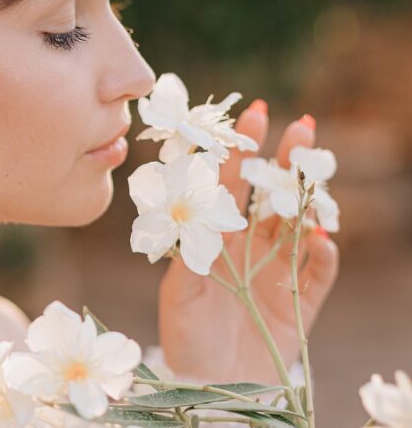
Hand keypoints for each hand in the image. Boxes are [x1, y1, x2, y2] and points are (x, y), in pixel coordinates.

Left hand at [157, 101, 339, 384]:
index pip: (232, 187)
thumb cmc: (186, 338)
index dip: (243, 152)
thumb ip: (187, 257)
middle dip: (287, 162)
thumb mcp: (177, 295)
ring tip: (317, 171)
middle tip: (303, 125)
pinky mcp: (301, 302)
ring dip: (311, 199)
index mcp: (217, 239)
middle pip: (273, 197)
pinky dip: (324, 256)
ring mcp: (277, 273)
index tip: (255, 113)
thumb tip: (196, 216)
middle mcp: (249, 249)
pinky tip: (321, 239)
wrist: (211, 387)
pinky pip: (319, 273)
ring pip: (300, 225)